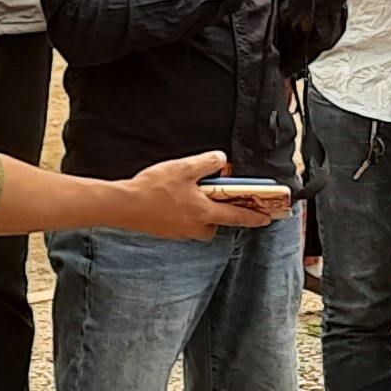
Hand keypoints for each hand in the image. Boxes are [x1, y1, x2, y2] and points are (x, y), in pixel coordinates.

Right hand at [112, 152, 254, 239]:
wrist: (123, 206)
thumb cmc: (153, 189)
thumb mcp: (184, 168)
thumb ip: (207, 163)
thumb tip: (221, 159)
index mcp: (204, 213)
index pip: (237, 216)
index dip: (254, 217)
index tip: (266, 219)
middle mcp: (194, 226)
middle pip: (215, 225)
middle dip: (219, 215)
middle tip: (216, 201)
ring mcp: (178, 231)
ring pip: (198, 226)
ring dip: (200, 216)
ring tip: (192, 197)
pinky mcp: (164, 231)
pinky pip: (181, 226)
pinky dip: (183, 216)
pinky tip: (173, 202)